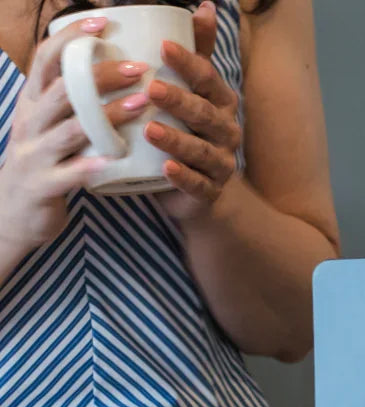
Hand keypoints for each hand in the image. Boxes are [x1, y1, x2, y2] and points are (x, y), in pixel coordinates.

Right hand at [0, 16, 149, 260]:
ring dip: (106, 117)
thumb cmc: (44, 162)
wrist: (12, 213)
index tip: (105, 21)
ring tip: (139, 106)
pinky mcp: (43, 185)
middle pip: (65, 90)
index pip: (48, 58)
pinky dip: (89, 166)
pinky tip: (115, 161)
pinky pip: (68, 174)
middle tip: (139, 68)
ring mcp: (35, 153)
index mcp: (33, 101)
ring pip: (70, 130)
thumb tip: (106, 66)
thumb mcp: (51, 124)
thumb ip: (74, 101)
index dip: (72, 37)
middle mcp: (31, 121)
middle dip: (101, 76)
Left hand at [147, 1, 239, 221]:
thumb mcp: (194, 91)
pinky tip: (167, 169)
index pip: (207, 79)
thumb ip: (198, 53)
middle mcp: (226, 131)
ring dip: (178, 140)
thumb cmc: (189, 132)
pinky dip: (184, 178)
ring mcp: (220, 164)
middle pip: (205, 114)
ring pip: (202, 151)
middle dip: (180, 101)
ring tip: (151, 129)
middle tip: (152, 87)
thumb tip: (205, 6)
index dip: (188, 63)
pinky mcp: (210, 193)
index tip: (163, 46)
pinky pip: (199, 185)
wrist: (201, 192)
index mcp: (220, 103)